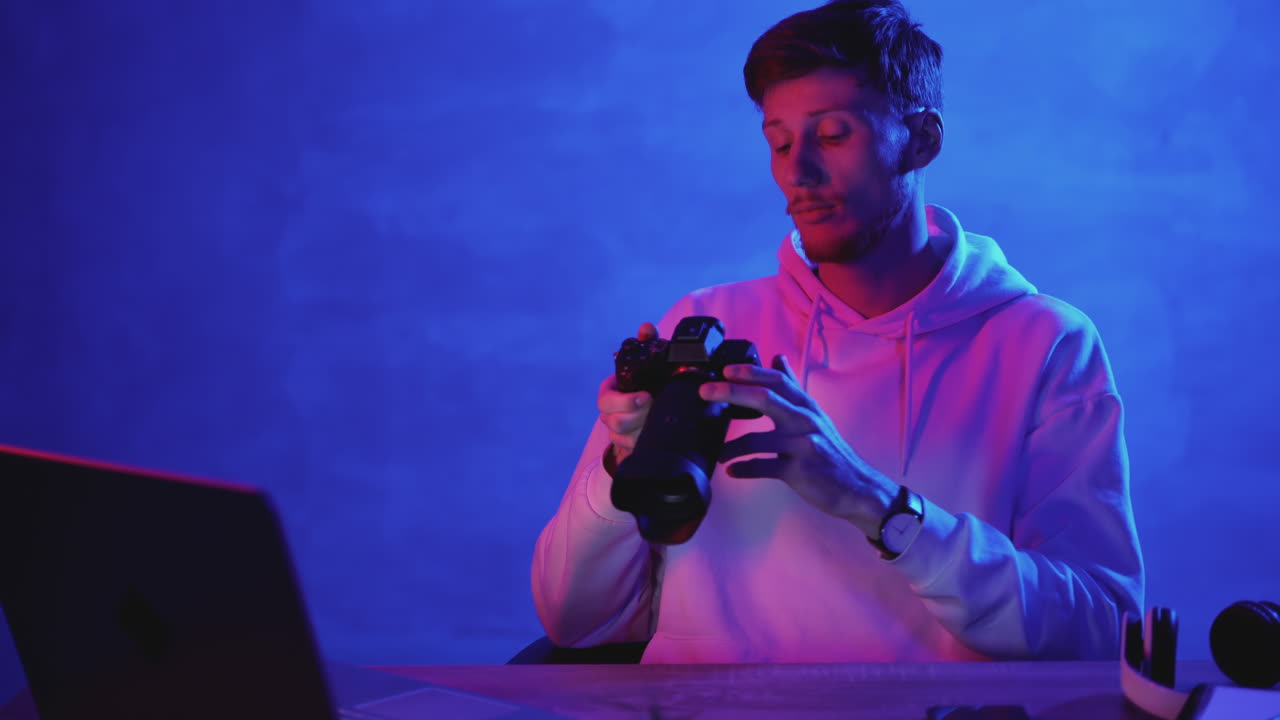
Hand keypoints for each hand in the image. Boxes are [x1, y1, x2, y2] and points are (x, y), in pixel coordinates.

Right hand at [598, 322, 658, 466]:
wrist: (653, 403)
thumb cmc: (647, 380)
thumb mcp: (648, 360)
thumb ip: (647, 342)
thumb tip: (646, 328)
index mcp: (608, 393)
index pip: (606, 401)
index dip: (625, 401)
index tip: (647, 396)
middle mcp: (608, 413)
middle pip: (615, 423)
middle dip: (639, 417)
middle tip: (659, 408)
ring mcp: (615, 431)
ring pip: (623, 438)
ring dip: (644, 429)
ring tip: (661, 419)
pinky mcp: (625, 444)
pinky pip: (631, 449)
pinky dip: (644, 442)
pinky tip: (658, 433)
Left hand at [697, 354, 897, 535]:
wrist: (857, 488)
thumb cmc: (830, 451)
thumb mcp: (814, 414)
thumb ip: (792, 388)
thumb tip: (777, 357)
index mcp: (805, 406)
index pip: (776, 380)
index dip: (750, 372)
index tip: (725, 369)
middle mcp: (805, 421)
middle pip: (764, 398)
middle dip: (731, 392)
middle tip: (706, 391)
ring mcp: (802, 445)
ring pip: (757, 439)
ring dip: (731, 447)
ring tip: (718, 452)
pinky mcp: (799, 471)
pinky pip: (763, 467)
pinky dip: (744, 469)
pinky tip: (732, 471)